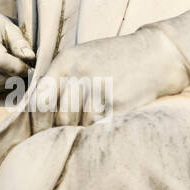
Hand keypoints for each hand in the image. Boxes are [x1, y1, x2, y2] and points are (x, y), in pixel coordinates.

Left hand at [31, 27, 189, 130]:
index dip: (37, 120)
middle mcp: (80, 73)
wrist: (155, 55)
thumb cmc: (115, 59)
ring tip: (89, 127)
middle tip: (66, 134)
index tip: (40, 131)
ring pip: (77, 125)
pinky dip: (97, 131)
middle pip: (58, 116)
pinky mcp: (117, 103)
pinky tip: (104, 125)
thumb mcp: (82, 58)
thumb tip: (34, 109)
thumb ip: (59, 79)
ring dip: (81, 131)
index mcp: (66, 61)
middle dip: (61, 129)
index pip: (39, 98)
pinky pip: (97, 128)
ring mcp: (99, 88)